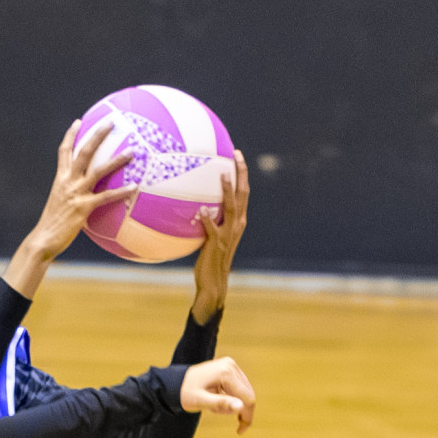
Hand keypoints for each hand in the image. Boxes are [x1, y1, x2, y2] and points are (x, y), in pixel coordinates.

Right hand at [26, 119, 137, 262]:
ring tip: (132, 151)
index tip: (78, 122)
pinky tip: (134, 187)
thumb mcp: (59, 205)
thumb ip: (71, 196)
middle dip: (97, 136)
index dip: (70, 135)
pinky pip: (105, 197)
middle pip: (83, 153)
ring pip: (98, 171)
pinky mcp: (83, 208)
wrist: (43, 239)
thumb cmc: (52, 226)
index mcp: (60, 180)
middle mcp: (67, 182)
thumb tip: (85, 197)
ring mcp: (76, 193)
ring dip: (116, 160)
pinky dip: (121, 191)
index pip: (64, 152)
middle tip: (110, 122)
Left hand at [179, 357, 255, 433]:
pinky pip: (238, 388)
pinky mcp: (229, 368)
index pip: (247, 398)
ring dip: (232, 404)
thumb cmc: (185, 393)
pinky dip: (230, 398)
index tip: (241, 431)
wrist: (175, 383)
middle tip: (216, 412)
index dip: (247, 416)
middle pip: (248, 395)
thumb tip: (241, 407)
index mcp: (226, 372)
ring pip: (244, 393)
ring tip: (213, 405)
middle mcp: (231, 365)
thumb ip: (221, 404)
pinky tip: (214, 398)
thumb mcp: (201, 401)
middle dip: (237, 409)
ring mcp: (231, 365)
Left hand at [191, 150, 249, 323]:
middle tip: (236, 154)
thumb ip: (206, 221)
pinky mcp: (216, 245)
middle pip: (243, 194)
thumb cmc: (209, 260)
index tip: (236, 155)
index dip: (241, 173)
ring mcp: (228, 234)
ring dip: (228, 191)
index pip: (243, 192)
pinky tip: (201, 212)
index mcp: (238, 221)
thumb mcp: (210, 236)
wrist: (213, 283)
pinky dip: (207, 220)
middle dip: (241, 173)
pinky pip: (212, 230)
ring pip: (232, 208)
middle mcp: (237, 224)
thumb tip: (194, 206)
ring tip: (222, 175)